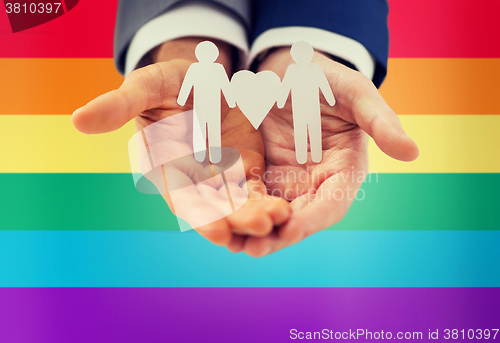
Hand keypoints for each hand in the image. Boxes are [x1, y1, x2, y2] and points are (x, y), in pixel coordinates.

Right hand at [71, 38, 290, 251]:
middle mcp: (192, 181)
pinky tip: (285, 209)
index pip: (181, 198)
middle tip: (260, 227)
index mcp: (166, 168)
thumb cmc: (168, 82)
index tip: (218, 230)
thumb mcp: (146, 86)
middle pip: (215, 208)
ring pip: (238, 204)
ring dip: (256, 215)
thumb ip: (119, 104)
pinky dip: (268, 200)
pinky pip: (256, 190)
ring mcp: (219, 177)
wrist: (201, 77)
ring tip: (278, 220)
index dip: (199, 215)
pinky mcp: (243, 169)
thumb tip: (77, 120)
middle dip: (237, 219)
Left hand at [240, 48, 418, 256]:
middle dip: (277, 235)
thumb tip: (413, 152)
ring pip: (271, 214)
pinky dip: (236, 211)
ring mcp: (287, 182)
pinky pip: (248, 197)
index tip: (293, 229)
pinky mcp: (261, 174)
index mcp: (343, 170)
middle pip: (298, 218)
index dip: (314, 217)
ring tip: (230, 243)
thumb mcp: (355, 93)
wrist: (291, 70)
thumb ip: (380, 121)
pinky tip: (217, 220)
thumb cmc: (328, 79)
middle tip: (254, 248)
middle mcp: (315, 184)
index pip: (332, 203)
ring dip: (252, 231)